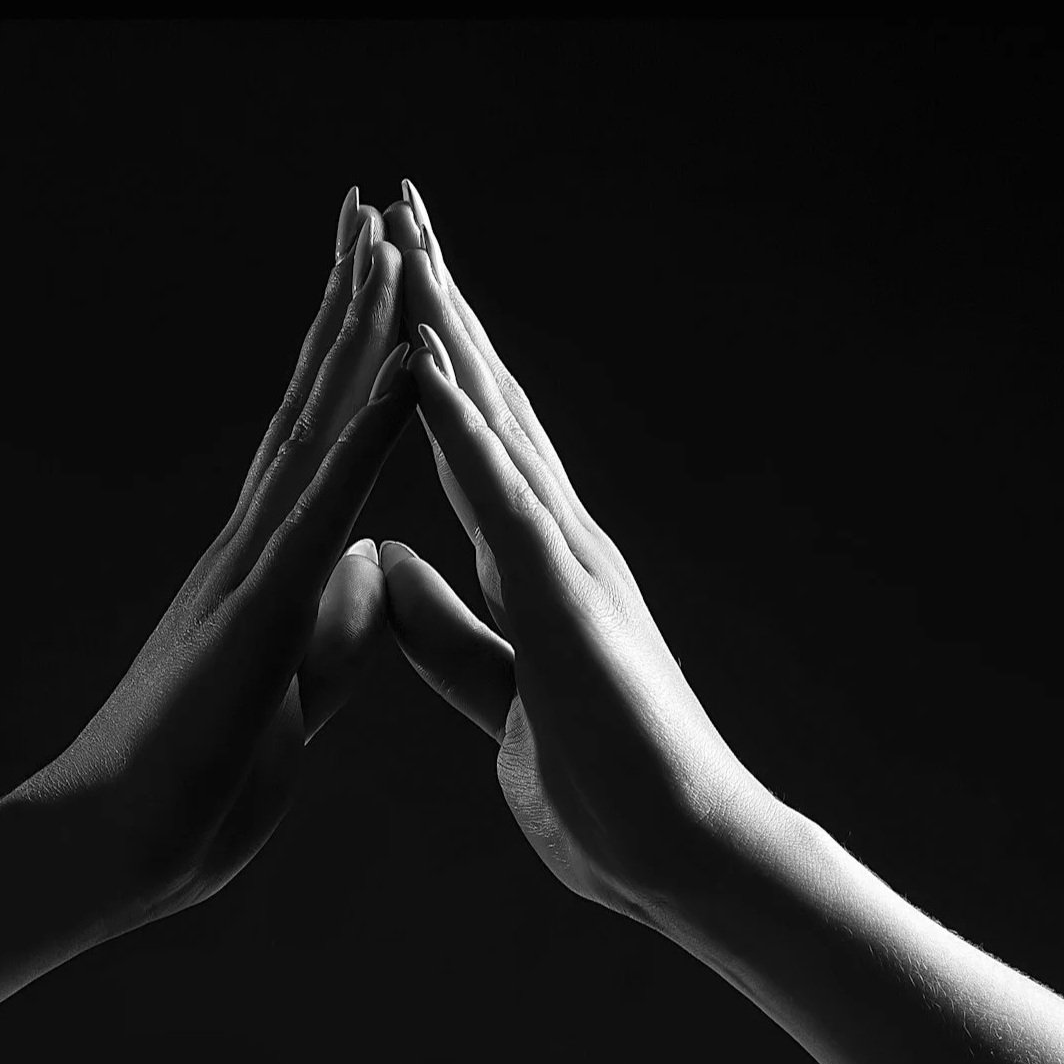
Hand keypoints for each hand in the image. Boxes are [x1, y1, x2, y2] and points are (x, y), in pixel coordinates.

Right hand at [11, 189, 415, 934]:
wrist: (111, 855)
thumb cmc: (193, 792)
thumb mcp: (295, 696)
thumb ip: (330, 629)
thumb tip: (370, 563)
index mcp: (270, 567)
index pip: (324, 440)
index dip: (357, 357)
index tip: (383, 276)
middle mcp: (256, 543)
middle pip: (313, 401)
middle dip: (348, 303)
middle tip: (374, 207)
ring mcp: (251, 568)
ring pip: (314, 427)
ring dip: (355, 333)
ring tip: (384, 241)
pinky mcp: (256, 610)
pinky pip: (323, 509)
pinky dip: (368, 437)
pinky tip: (401, 374)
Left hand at [376, 180, 768, 922]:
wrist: (681, 859)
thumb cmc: (605, 787)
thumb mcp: (493, 691)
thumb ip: (445, 628)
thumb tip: (383, 564)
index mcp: (530, 562)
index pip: (466, 436)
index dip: (424, 357)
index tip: (388, 282)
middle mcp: (555, 539)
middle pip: (485, 395)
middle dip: (439, 297)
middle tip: (398, 203)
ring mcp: (567, 562)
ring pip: (497, 420)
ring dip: (449, 327)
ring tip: (407, 239)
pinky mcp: (568, 603)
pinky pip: (502, 500)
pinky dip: (461, 430)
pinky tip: (425, 366)